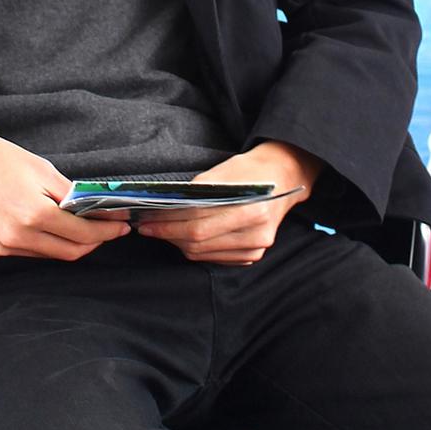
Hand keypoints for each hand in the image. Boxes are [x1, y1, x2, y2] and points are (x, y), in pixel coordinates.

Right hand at [0, 121, 130, 260]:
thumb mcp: (36, 166)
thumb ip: (66, 191)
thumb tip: (91, 206)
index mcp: (34, 213)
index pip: (83, 233)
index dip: (107, 230)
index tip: (122, 223)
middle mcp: (18, 237)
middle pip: (71, 251)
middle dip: (95, 241)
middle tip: (111, 227)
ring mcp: (3, 245)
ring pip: (51, 254)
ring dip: (72, 243)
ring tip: (86, 226)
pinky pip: (30, 251)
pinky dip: (48, 243)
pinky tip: (55, 228)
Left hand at [137, 141, 324, 265]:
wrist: (283, 178)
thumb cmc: (250, 171)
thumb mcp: (223, 171)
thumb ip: (196, 192)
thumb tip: (165, 207)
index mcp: (251, 209)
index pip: (198, 223)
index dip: (168, 224)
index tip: (146, 221)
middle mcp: (257, 233)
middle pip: (198, 242)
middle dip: (168, 234)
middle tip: (147, 227)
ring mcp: (257, 247)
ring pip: (203, 253)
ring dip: (178, 243)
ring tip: (161, 231)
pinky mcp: (254, 255)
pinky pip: (215, 258)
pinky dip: (195, 249)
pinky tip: (182, 239)